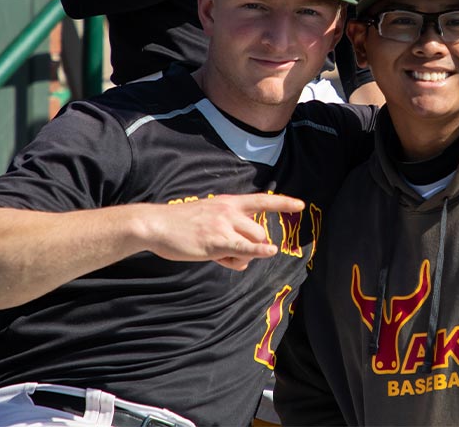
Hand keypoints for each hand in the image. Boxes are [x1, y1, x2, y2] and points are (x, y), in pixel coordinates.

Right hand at [142, 193, 304, 270]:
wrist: (157, 225)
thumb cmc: (180, 224)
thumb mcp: (208, 216)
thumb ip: (228, 228)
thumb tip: (244, 253)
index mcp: (228, 203)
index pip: (261, 200)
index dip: (283, 203)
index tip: (301, 205)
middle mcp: (229, 211)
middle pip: (259, 233)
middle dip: (250, 248)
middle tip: (224, 253)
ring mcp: (224, 226)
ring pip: (252, 244)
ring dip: (241, 257)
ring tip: (218, 256)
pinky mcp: (216, 242)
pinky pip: (245, 248)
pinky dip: (259, 252)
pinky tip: (270, 252)